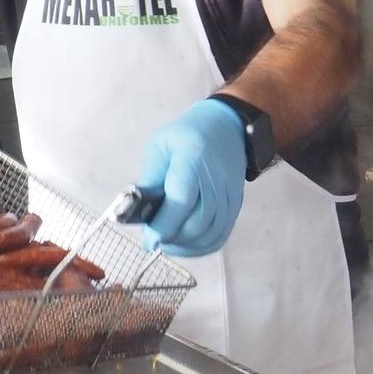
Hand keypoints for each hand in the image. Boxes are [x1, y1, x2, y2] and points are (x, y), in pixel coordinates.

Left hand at [135, 99, 247, 257]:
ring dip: (185, 246)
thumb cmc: (185, 135)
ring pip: (209, 234)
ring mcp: (230, 194)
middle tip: (153, 239)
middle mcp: (217, 179)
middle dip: (172, 238)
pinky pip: (220, 236)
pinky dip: (200, 247)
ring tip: (166, 242)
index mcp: (194, 157)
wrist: (226, 127)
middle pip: (197, 223)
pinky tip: (184, 244)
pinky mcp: (236, 206)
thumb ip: (149, 179)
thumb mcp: (158, 146)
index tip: (148, 240)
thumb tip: (136, 213)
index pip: (181, 200)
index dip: (164, 225)